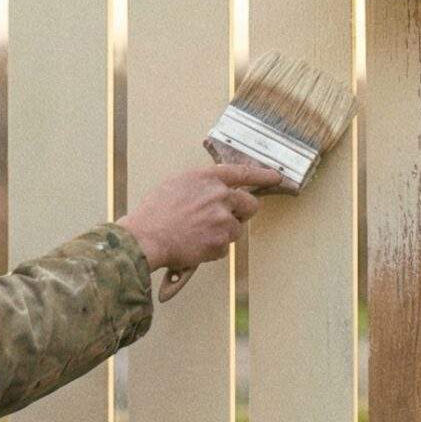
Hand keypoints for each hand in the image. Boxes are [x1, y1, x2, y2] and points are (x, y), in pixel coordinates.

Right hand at [116, 162, 281, 274]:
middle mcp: (219, 196)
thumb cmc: (155, 212)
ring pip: (236, 228)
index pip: (242, 173)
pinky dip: (213, 248)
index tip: (274, 177)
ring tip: (198, 234)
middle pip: (249, 204)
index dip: (261, 175)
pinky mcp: (221, 241)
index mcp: (207, 178)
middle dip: (242, 213)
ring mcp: (222, 219)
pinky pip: (225, 246)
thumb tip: (215, 190)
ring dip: (223, 233)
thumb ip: (201, 184)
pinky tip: (195, 244)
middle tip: (226, 219)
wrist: (146, 237)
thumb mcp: (177, 184)